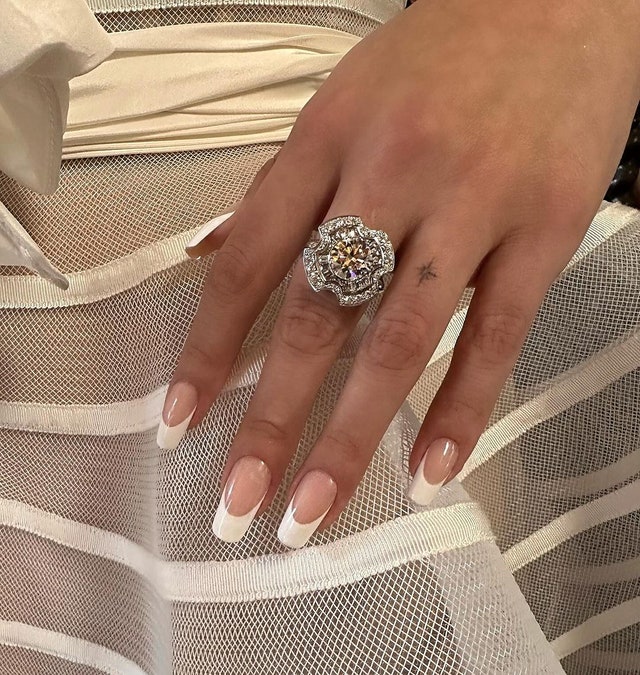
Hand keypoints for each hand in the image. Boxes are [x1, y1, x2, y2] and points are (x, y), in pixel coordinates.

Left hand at [158, 0, 639, 546]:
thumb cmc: (440, 56)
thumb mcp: (340, 102)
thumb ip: (282, 188)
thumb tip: (211, 254)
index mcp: (328, 137)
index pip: (248, 260)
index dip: (207, 349)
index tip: (179, 420)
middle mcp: (392, 172)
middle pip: (316, 314)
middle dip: (271, 417)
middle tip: (239, 499)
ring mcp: (473, 203)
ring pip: (399, 338)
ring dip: (351, 434)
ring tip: (314, 508)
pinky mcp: (545, 228)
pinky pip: (496, 335)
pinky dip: (460, 410)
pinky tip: (426, 470)